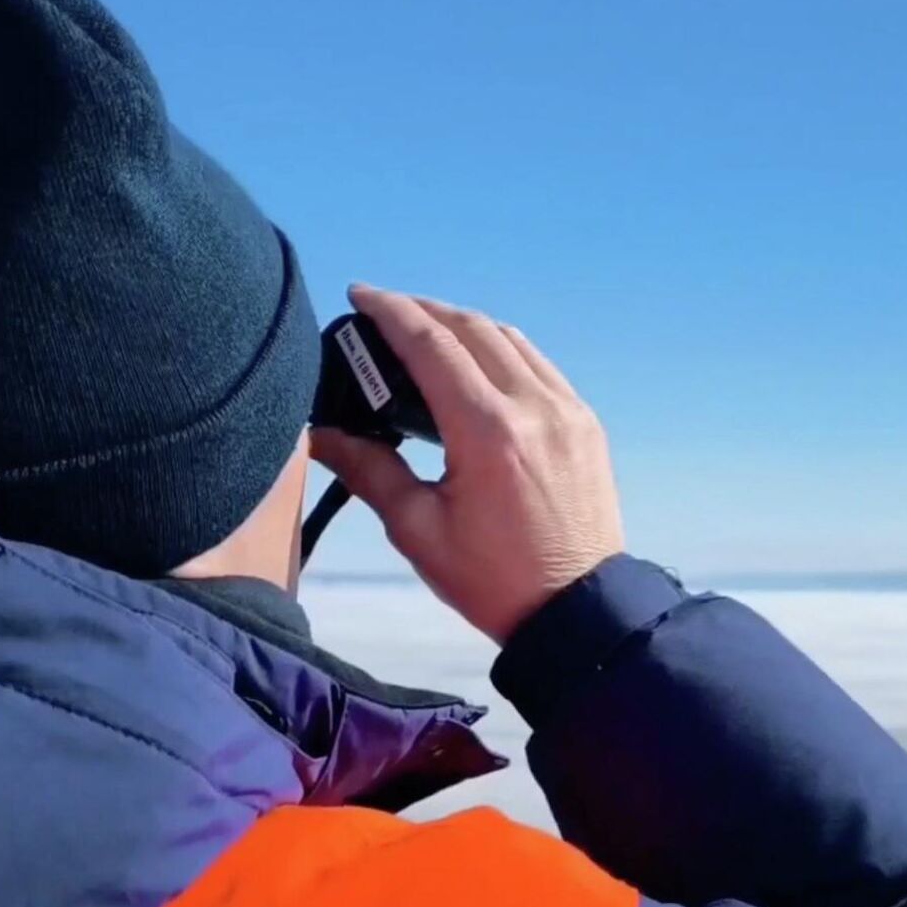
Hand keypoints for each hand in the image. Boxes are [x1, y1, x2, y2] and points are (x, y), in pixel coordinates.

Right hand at [311, 285, 626, 642]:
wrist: (578, 612)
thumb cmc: (494, 580)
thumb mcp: (418, 530)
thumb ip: (370, 470)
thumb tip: (320, 435)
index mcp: (488, 431)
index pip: (432, 345)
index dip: (391, 311)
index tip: (361, 293)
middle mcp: (534, 407)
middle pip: (472, 329)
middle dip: (424, 310)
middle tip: (384, 312)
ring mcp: (568, 411)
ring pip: (511, 340)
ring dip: (464, 325)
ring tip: (425, 331)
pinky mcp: (586, 424)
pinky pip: (539, 365)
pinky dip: (502, 349)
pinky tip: (477, 363)